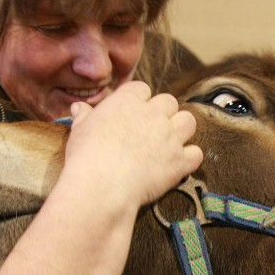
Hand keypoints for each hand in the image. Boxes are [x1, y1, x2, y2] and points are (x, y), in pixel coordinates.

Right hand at [64, 82, 202, 206]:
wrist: (102, 184)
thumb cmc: (86, 156)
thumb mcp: (79, 130)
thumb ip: (84, 116)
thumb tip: (79, 108)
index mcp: (128, 102)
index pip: (142, 89)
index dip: (139, 101)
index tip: (133, 113)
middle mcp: (153, 115)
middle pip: (169, 102)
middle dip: (164, 113)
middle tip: (152, 129)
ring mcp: (169, 137)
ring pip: (189, 121)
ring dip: (182, 129)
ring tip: (170, 141)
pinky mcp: (179, 161)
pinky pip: (196, 153)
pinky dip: (190, 158)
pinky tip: (179, 163)